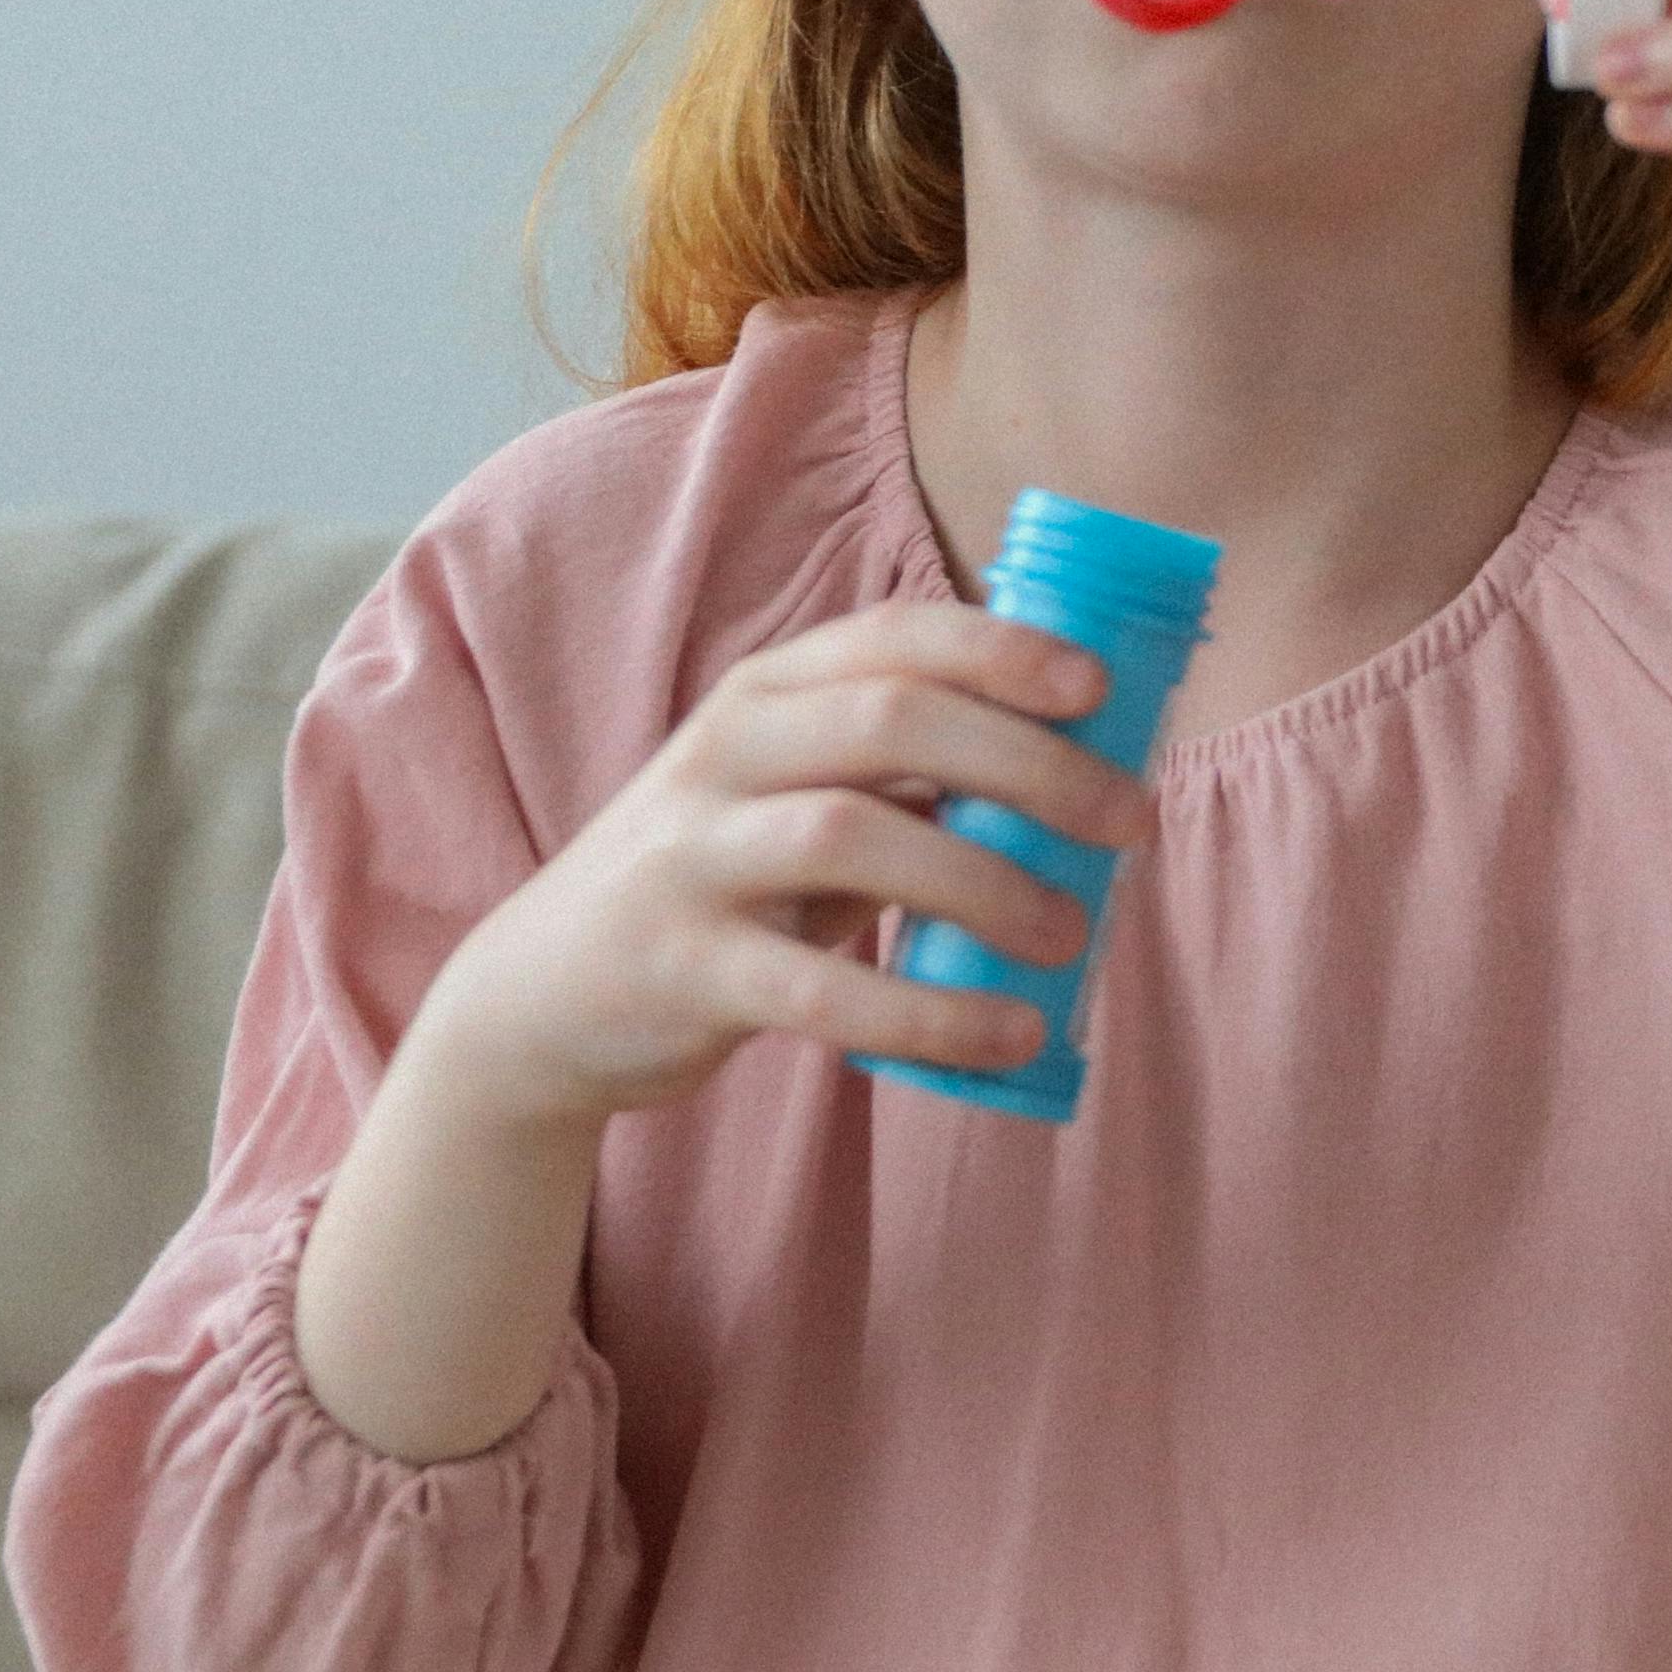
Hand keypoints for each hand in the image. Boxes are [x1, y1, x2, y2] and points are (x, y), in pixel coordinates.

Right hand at [395, 601, 1147, 1130]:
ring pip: (852, 836)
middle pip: (890, 720)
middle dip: (1029, 763)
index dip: (1001, 650)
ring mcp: (691, 856)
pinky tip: (1010, 1034)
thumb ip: (905, 777)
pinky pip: (819, 987)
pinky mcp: (680, 966)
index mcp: (767, 695)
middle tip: (1130, 823)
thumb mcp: (794, 798)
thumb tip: (1082, 774)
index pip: (893, 637)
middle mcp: (722, 753)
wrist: (541, 997)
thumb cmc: (718, 883)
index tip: (1100, 686)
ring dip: (986, 884)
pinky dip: (929, 1013)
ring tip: (1071, 936)